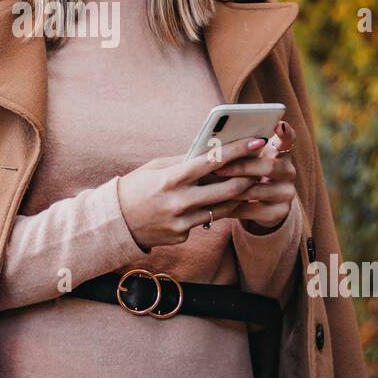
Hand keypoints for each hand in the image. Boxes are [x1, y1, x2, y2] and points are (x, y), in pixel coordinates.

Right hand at [116, 137, 267, 250]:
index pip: (212, 161)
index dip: (238, 150)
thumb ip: (183, 161)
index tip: (257, 141)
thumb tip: (211, 151)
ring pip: (222, 208)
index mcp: (171, 178)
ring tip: (249, 183)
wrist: (114, 223)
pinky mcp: (182, 236)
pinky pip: (204, 220)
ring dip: (239, 196)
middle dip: (249, 176)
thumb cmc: (135, 188)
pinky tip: (214, 204)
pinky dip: (211, 210)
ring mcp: (181, 222)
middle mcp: (179, 201)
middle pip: (227, 189)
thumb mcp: (156, 168)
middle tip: (262, 167)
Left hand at [210, 120, 298, 230]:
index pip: (289, 138)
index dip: (285, 132)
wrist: (258, 205)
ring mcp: (287, 193)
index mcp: (281, 152)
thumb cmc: (245, 173)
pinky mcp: (279, 212)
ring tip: (212, 187)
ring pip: (258, 190)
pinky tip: (218, 204)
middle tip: (219, 168)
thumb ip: (241, 149)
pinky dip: (233, 207)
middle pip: (269, 166)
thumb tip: (217, 143)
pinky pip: (253, 210)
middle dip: (241, 167)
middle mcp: (289, 171)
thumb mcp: (246, 159)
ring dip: (233, 188)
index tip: (279, 124)